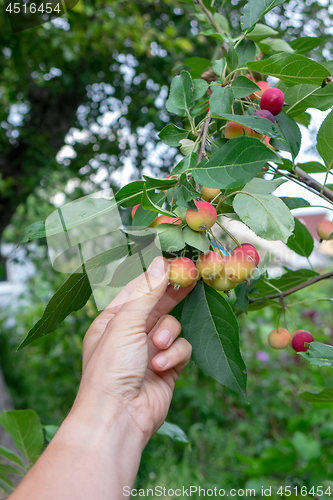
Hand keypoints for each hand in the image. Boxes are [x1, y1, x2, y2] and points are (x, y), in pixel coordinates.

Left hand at [73, 256, 194, 446]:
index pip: (138, 289)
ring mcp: (150, 350)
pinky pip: (181, 349)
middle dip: (173, 295)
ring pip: (173, 327)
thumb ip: (147, 292)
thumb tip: (160, 261)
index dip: (157, 275)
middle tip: (193, 278)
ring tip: (158, 348)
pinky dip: (174, 356)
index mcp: (113, 319)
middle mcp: (131, 333)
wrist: (118, 418)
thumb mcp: (126, 323)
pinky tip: (162, 367)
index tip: (178, 262)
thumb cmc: (111, 368)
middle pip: (159, 305)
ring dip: (169, 335)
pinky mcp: (167, 367)